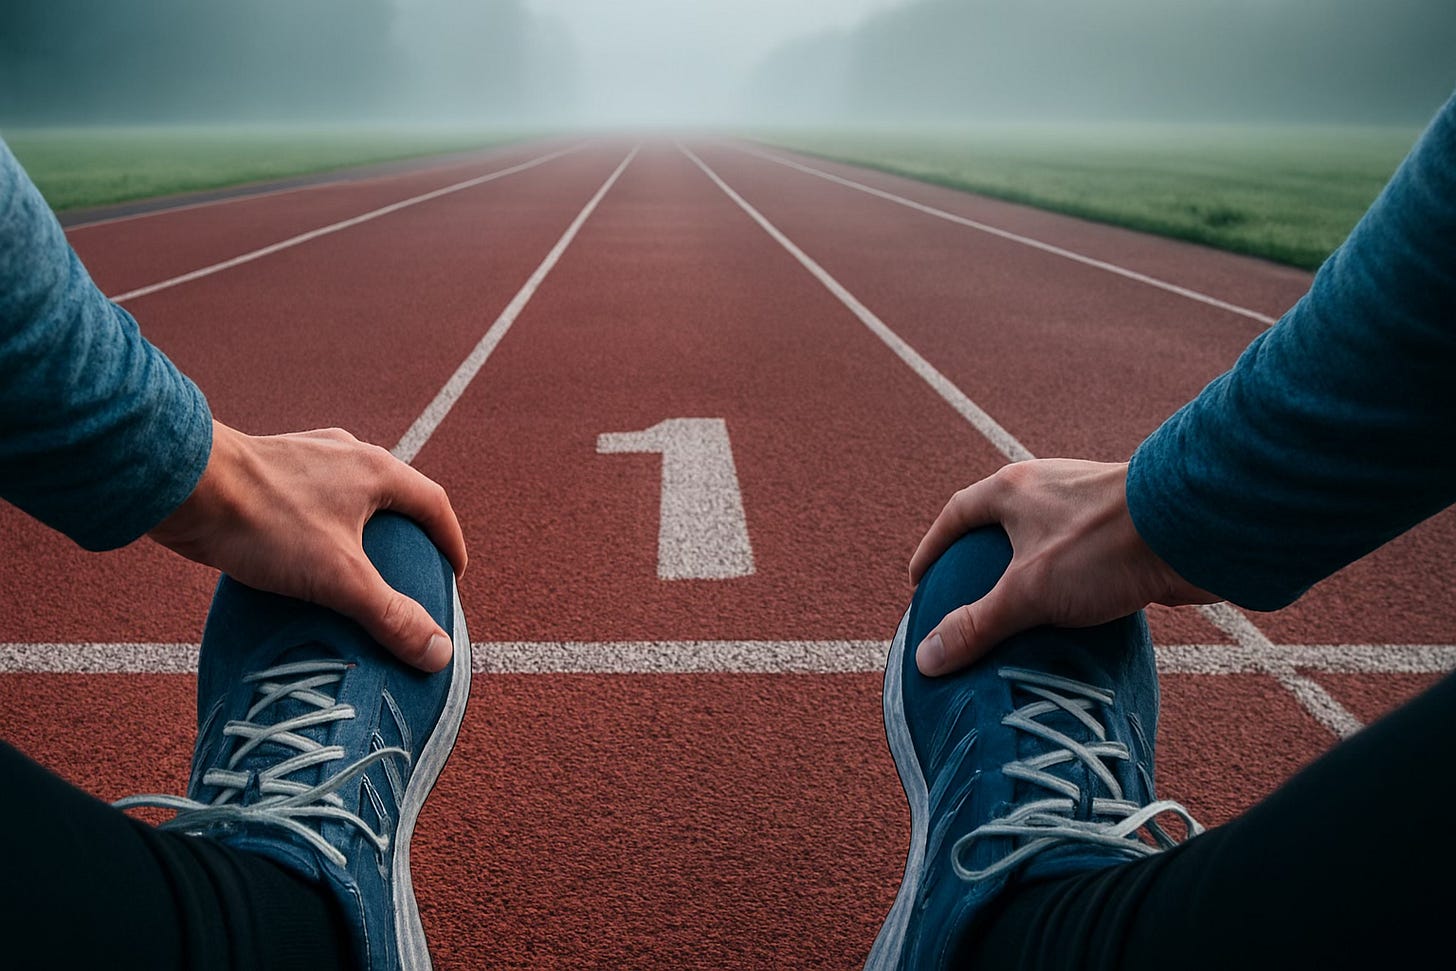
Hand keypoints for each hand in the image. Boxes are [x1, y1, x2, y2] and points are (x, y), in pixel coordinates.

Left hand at [148, 421, 467, 671]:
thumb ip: (391, 616)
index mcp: (375, 469)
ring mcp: (305, 455)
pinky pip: (311, 496)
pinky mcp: (268, 467)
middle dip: (407, 533)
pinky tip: (301, 553)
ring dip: (361, 525)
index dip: (450, 541)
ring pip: (349, 492)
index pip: (433, 504)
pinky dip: (321, 524)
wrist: (183, 485)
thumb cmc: (265, 521)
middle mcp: (346, 452)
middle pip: (393, 494)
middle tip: (408, 572)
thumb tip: (439, 653)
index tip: (453, 573)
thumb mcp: (340, 579)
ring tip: (356, 566)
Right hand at [909, 459, 1215, 676]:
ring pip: (1045, 541)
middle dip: (980, 561)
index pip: (956, 515)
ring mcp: (1089, 505)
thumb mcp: (1027, 592)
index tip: (919, 581)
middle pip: (1000, 524)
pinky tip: (1074, 618)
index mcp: (1013, 488)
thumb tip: (926, 658)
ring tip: (1019, 616)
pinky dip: (1069, 585)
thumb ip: (976, 625)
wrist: (1193, 528)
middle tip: (967, 601)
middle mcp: (1048, 488)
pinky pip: (1082, 558)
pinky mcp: (1125, 528)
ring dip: (1029, 573)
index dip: (933, 549)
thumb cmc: (1103, 546)